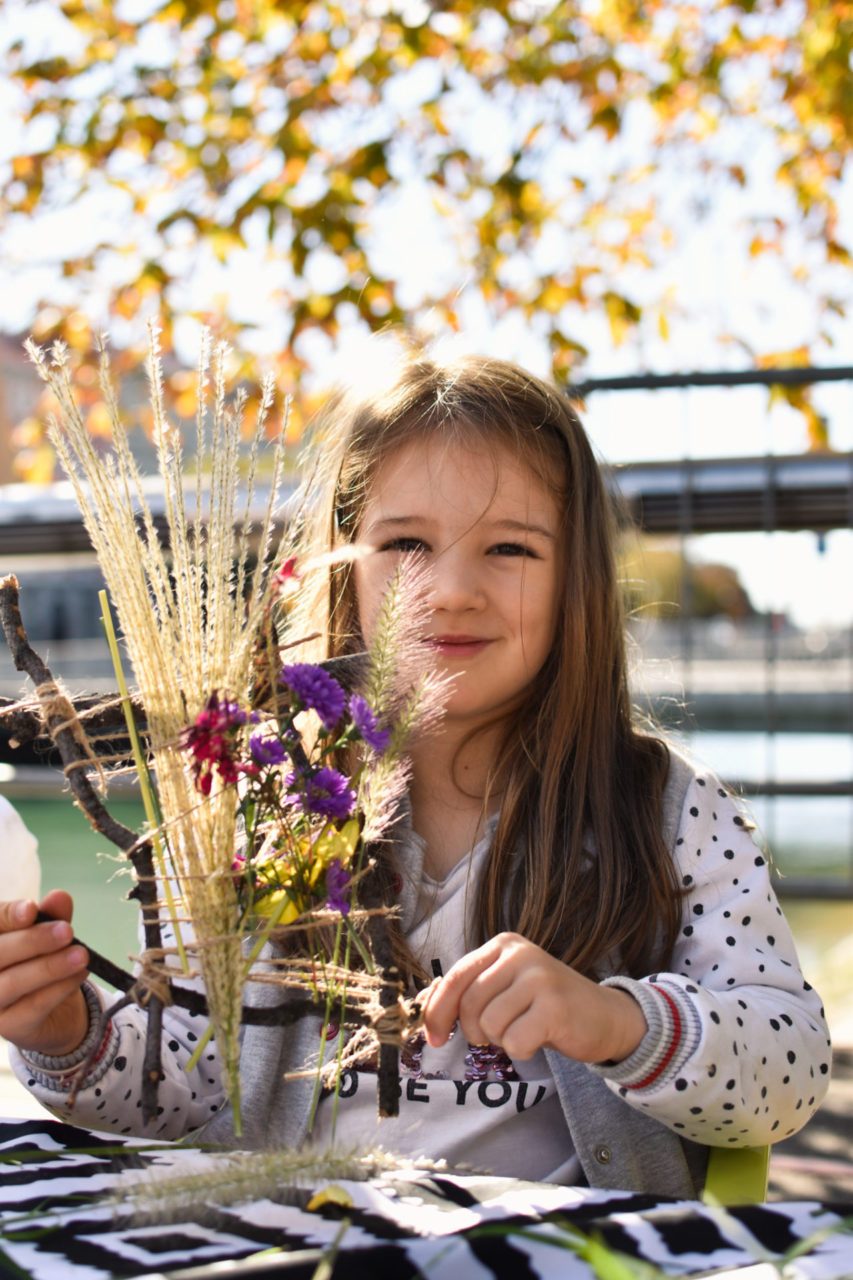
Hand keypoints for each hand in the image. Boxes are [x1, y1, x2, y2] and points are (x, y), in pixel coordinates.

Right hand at [0, 890, 89, 1055]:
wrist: (56, 1012)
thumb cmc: (43, 962)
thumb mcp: (50, 935)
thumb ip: (52, 916)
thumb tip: (60, 897)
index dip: (8, 916)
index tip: (31, 910)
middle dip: (32, 940)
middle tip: (67, 931)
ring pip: (12, 983)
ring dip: (50, 967)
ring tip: (82, 955)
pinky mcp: (9, 1027)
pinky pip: (33, 1006)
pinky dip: (59, 988)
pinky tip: (80, 974)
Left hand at [423, 931, 646, 1064]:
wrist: (604, 1016)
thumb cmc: (545, 1006)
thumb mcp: (505, 988)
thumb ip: (469, 991)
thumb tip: (421, 1005)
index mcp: (503, 945)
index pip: (454, 977)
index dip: (436, 1011)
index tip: (433, 1038)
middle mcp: (520, 954)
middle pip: (469, 1004)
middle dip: (474, 1031)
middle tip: (496, 1035)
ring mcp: (539, 978)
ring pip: (490, 1025)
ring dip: (502, 1040)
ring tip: (524, 1030)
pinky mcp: (555, 1006)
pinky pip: (515, 1041)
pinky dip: (522, 1049)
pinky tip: (540, 1037)